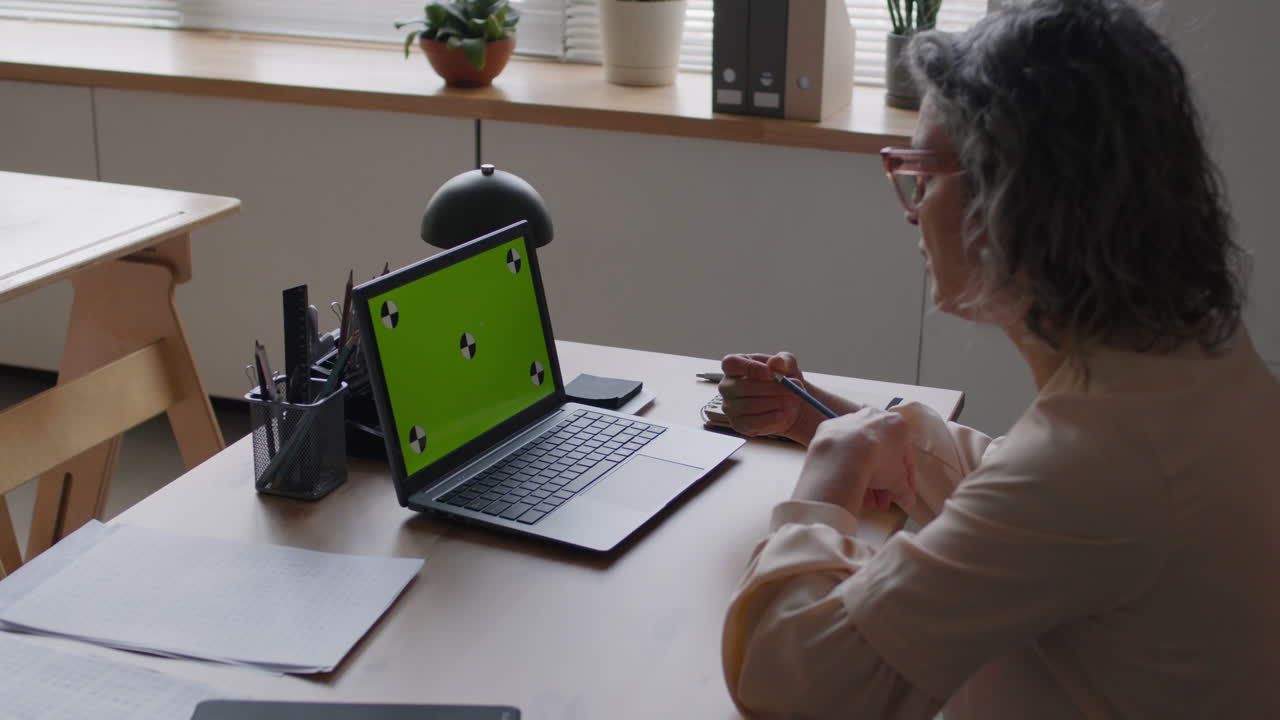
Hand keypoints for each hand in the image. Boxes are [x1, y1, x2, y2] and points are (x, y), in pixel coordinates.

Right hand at [719, 352, 815, 443]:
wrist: (789, 404)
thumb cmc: (784, 380)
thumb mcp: (788, 366)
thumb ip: (784, 361)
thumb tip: (776, 362)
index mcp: (735, 366)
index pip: (731, 363)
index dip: (748, 367)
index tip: (769, 372)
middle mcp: (727, 386)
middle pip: (741, 387)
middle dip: (770, 388)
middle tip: (792, 389)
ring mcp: (730, 407)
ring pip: (748, 406)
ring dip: (775, 403)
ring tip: (793, 399)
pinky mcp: (738, 424)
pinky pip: (753, 422)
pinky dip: (771, 418)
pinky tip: (784, 413)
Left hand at [793, 407, 916, 515]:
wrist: (843, 454)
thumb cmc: (879, 462)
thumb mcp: (897, 480)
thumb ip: (904, 489)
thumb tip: (908, 500)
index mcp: (897, 424)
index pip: (905, 456)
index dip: (905, 479)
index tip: (902, 494)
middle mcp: (874, 416)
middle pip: (881, 454)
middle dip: (882, 481)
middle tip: (880, 501)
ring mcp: (849, 420)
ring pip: (861, 452)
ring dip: (864, 477)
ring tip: (864, 500)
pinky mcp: (829, 428)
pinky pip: (842, 449)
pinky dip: (845, 466)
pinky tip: (847, 486)